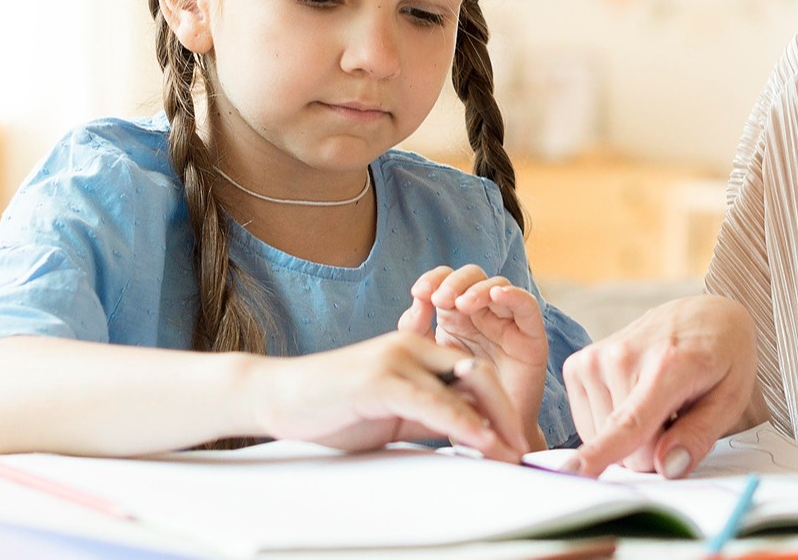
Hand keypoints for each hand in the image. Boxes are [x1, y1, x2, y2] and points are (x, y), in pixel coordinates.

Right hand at [242, 330, 529, 460]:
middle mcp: (413, 345)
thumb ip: (428, 417)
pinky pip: (434, 401)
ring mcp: (397, 358)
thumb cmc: (331, 408)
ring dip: (493, 421)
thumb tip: (469, 436)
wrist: (277, 397)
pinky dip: (462, 423)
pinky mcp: (381, 378)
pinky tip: (480, 442)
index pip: (474, 373)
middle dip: (506, 413)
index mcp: (418, 350)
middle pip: (479, 372)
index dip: (499, 407)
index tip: (513, 442)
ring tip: (509, 452)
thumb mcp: (391, 414)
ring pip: (464, 382)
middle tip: (520, 449)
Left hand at [399, 265, 548, 447]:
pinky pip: (527, 307)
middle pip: (472, 278)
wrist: (484, 438)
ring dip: (479, 289)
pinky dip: (514, 295)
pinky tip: (496, 295)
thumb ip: (417, 331)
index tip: (418, 293)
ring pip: (498, 286)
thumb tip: (416, 302)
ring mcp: (507, 324)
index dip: (434, 279)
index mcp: (455, 318)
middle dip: (454, 282)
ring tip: (462, 303)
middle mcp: (482, 316)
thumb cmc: (455, 402)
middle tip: (439, 299)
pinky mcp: (530, 337)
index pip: (446, 282)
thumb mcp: (426, 361)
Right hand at [561, 295, 757, 477]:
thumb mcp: (730, 398)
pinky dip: (611, 424)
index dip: (601, 454)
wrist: (705, 316)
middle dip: (651, 448)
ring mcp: (596, 358)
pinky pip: (588, 426)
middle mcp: (622, 356)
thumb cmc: (721, 357)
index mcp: (667, 365)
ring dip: (631, 437)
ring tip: (656, 401)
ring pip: (604, 439)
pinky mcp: (579, 365)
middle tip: (676, 415)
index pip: (630, 422)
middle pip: (626, 448)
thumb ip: (698, 436)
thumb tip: (666, 467)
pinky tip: (633, 398)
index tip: (572, 474)